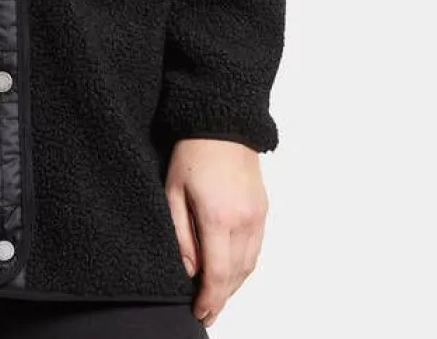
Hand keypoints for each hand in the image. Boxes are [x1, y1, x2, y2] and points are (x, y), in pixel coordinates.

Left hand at [164, 138, 268, 326]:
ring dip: (234, 286)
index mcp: (218, 217)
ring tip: (216, 298)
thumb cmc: (193, 152)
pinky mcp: (263, 210)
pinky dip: (244, 267)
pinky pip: (256, 249)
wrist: (223, 123)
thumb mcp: (173, 191)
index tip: (200, 312)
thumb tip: (189, 270)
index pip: (217, 273)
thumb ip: (180, 234)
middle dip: (221, 298)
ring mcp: (257, 216)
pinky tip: (231, 273)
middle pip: (235, 275)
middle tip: (206, 313)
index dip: (209, 299)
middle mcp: (243, 221)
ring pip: (249, 266)